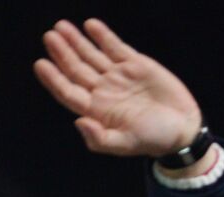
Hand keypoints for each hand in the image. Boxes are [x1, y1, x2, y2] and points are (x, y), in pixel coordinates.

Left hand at [34, 19, 201, 156]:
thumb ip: (100, 138)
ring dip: (76, 41)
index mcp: (97, 111)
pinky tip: (90, 26)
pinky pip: (114, 47)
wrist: (183, 128)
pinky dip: (103, 36)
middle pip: (76, 69)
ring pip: (91, 55)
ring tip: (61, 27)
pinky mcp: (135, 64)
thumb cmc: (154, 140)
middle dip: (62, 53)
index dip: (54, 78)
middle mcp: (104, 91)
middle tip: (49, 37)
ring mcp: (118, 76)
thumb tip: (79, 122)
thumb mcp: (126, 144)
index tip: (40, 64)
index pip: (68, 91)